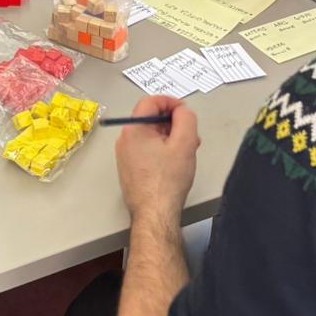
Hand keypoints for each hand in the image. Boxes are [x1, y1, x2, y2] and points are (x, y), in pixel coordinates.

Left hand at [116, 96, 199, 219]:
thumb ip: (186, 118)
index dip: (171, 102)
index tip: (185, 112)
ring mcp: (125, 156)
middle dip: (173, 123)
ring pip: (150, 136)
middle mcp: (125, 140)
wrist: (155, 213)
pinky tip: (175, 163)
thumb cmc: (168, 180)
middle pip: (150, 119)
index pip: (151, 102)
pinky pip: (146, 150)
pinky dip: (162, 150)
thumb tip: (182, 110)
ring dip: (170, 138)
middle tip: (191, 135)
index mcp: (134, 129)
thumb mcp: (185, 143)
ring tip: (187, 151)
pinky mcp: (130, 169)